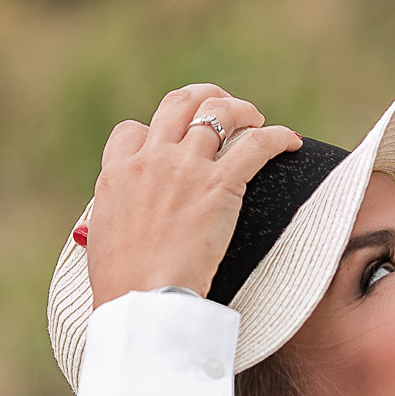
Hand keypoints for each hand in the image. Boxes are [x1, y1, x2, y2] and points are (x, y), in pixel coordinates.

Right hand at [85, 84, 301, 305]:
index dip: (151, 131)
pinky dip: (278, 137)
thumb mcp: (103, 242)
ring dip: (241, 110)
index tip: (167, 142)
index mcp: (116, 174)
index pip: (131, 130)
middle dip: (202, 97)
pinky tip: (291, 142)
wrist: (145, 298)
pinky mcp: (221, 184)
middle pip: (178, 104)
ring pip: (219, 113)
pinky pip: (257, 144)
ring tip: (256, 119)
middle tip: (221, 107)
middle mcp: (151, 160)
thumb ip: (114, 220)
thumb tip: (118, 226)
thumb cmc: (123, 286)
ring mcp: (186, 167)